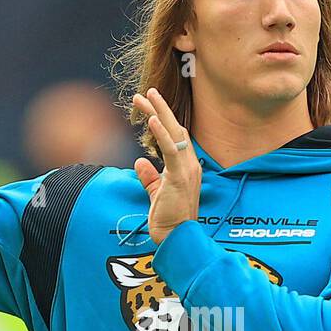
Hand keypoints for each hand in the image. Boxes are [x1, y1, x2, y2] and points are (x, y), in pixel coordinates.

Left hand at [132, 88, 201, 244]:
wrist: (176, 237)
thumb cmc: (168, 219)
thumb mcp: (157, 193)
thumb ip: (149, 178)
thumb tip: (140, 161)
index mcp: (186, 167)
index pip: (174, 137)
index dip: (162, 120)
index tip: (148, 107)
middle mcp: (190, 164)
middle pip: (175, 129)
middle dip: (160, 109)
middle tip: (145, 92)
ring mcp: (187, 169)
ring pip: (174, 133)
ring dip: (160, 113)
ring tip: (146, 95)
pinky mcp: (180, 177)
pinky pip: (171, 150)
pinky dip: (162, 134)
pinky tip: (153, 120)